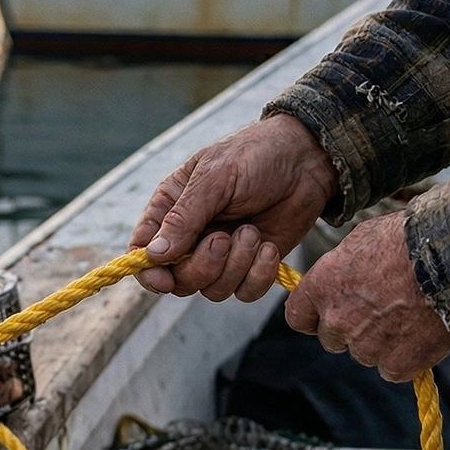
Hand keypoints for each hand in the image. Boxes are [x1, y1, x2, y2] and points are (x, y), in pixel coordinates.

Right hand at [129, 114, 337, 300]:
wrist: (306, 161)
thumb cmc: (254, 157)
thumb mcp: (215, 179)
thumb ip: (183, 218)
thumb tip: (153, 255)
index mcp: (171, 209)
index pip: (143, 251)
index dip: (149, 272)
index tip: (164, 280)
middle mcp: (192, 237)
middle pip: (179, 280)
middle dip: (203, 266)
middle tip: (224, 238)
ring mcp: (222, 255)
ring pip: (213, 290)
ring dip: (235, 266)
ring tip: (253, 233)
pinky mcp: (251, 266)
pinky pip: (245, 292)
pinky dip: (258, 274)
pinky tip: (270, 247)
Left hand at [285, 212, 449, 381]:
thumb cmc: (409, 238)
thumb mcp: (362, 239)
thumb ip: (343, 267)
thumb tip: (343, 274)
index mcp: (322, 287)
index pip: (298, 318)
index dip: (313, 317)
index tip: (327, 314)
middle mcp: (338, 320)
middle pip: (333, 339)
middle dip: (352, 329)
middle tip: (381, 309)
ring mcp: (366, 345)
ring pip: (365, 354)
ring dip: (381, 342)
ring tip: (408, 314)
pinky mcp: (397, 364)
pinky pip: (393, 369)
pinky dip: (406, 357)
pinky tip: (421, 332)